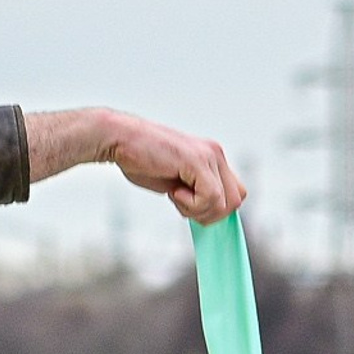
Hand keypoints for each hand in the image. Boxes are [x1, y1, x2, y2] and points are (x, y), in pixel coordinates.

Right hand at [25, 108, 246, 224]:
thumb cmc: (140, 160)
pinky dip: (191, 204)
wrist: (119, 139)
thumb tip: (208, 214)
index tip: (191, 209)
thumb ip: (196, 192)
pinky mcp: (197, 161)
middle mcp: (215, 154)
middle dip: (209, 213)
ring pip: (224, 203)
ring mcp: (209, 156)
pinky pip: (210, 198)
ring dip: (197, 210)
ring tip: (175, 195)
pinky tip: (173, 191)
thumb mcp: (176, 180)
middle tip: (182, 202)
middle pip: (235, 201)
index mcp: (212, 157)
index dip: (216, 209)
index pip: (234, 193)